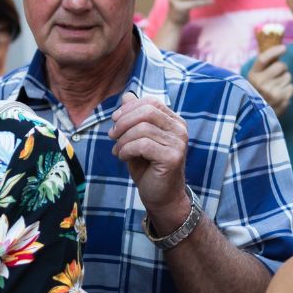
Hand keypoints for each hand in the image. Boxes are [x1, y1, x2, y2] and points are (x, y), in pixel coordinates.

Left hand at [111, 92, 191, 232]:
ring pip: (142, 129)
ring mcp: (178, 143)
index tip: (114, 120)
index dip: (129, 108)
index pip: (150, 102)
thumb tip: (127, 95)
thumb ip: (134, 117)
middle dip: (123, 121)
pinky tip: (122, 157)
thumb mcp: (137, 138)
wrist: (161, 197)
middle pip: (147, 111)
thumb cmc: (148, 167)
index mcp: (174, 121)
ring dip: (122, 140)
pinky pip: (142, 145)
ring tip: (117, 150)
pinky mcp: (172, 157)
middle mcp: (180, 129)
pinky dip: (126, 150)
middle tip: (112, 135)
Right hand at [245, 45, 292, 117]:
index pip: (264, 58)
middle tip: (277, 75)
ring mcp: (272, 92)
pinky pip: (291, 87)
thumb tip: (279, 49)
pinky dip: (288, 90)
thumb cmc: (256, 95)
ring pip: (288, 76)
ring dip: (285, 80)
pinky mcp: (282, 100)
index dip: (275, 51)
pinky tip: (279, 96)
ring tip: (275, 88)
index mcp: (251, 76)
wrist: (255, 118)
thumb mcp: (253, 80)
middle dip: (282, 69)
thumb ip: (263, 67)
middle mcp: (260, 83)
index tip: (284, 48)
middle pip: (281, 66)